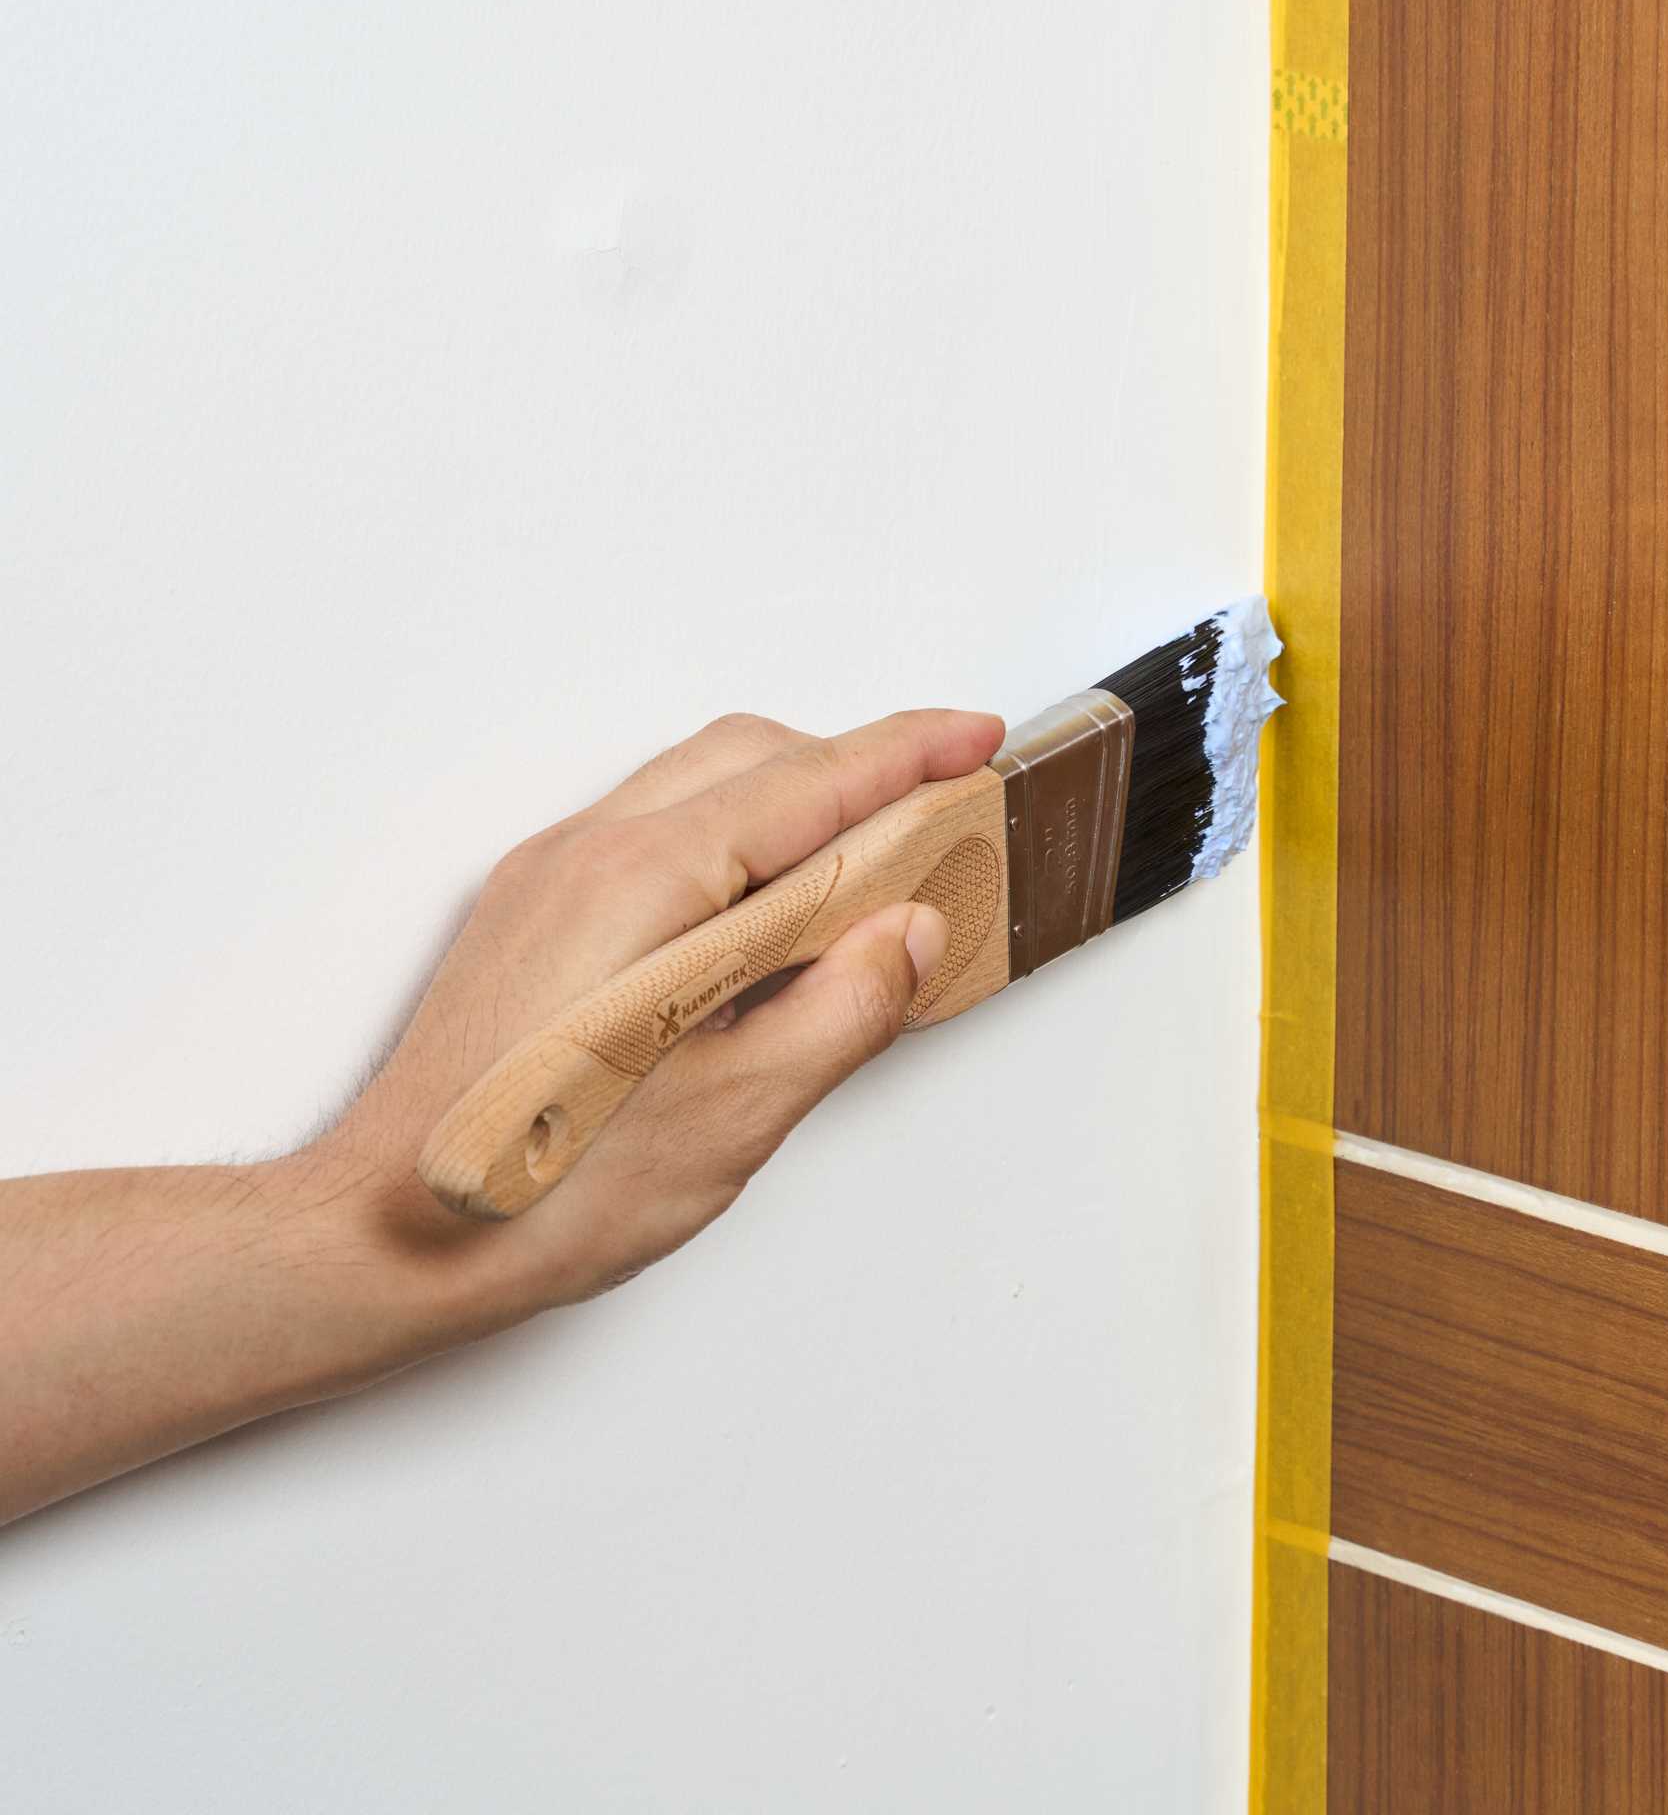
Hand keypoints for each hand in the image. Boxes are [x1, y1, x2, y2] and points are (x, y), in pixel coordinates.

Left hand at [325, 706, 1004, 1319]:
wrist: (386, 1236)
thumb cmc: (536, 1194)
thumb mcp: (733, 1115)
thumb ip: (841, 1009)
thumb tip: (912, 934)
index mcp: (641, 884)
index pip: (805, 782)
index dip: (904, 754)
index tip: (973, 740)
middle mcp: (587, 854)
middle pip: (750, 757)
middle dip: (856, 766)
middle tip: (939, 811)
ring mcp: (550, 878)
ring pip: (698, 787)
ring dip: (794, 803)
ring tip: (867, 872)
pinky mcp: (534, 914)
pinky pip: (655, 830)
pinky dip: (734, 843)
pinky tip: (767, 917)